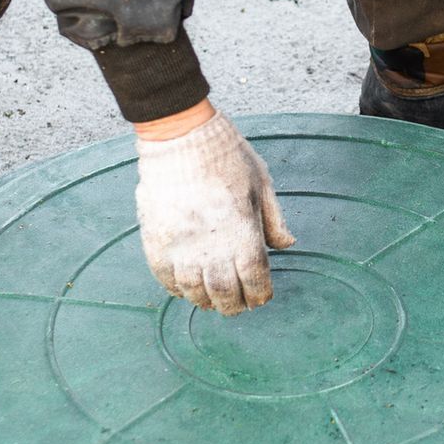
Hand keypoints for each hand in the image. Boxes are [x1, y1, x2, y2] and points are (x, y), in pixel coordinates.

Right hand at [134, 109, 294, 313]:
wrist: (180, 137)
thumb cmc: (226, 156)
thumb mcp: (261, 183)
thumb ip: (274, 219)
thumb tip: (288, 245)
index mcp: (242, 231)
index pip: (254, 278)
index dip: (259, 293)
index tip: (261, 298)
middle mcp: (211, 245)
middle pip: (224, 292)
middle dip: (234, 305)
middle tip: (237, 307)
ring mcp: (181, 245)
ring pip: (194, 290)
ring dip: (205, 301)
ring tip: (212, 302)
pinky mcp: (156, 240)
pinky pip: (165, 277)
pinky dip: (177, 289)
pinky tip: (186, 289)